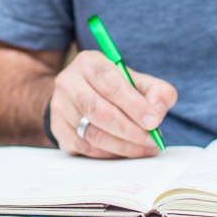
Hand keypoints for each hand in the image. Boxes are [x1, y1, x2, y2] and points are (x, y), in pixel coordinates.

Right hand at [48, 51, 176, 157]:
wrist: (79, 94)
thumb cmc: (114, 87)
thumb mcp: (137, 81)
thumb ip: (157, 92)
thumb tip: (157, 112)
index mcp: (89, 63)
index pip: (111, 84)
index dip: (134, 105)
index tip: (154, 121)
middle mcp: (69, 83)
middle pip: (99, 111)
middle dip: (130, 130)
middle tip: (152, 140)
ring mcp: (60, 107)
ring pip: (92, 134)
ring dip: (123, 146)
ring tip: (145, 148)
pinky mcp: (58, 130)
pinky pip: (85, 148)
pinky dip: (109, 154)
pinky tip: (126, 152)